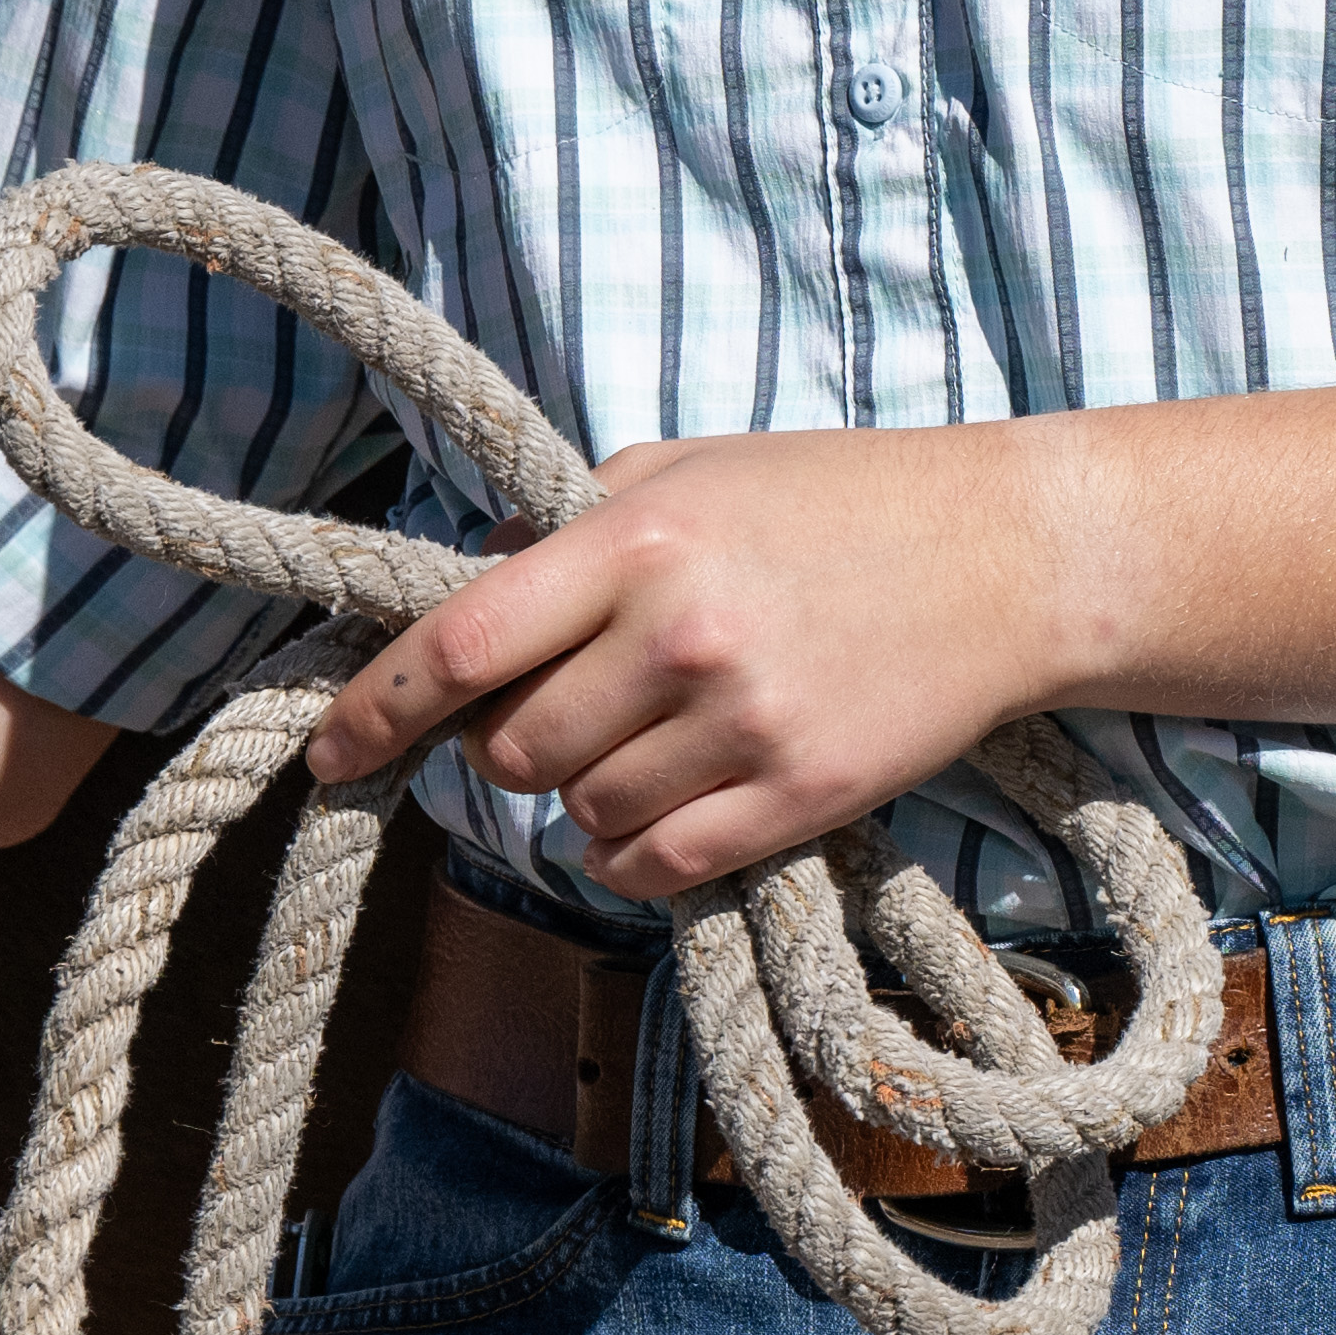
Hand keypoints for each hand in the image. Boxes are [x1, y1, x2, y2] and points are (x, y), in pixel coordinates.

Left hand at [296, 420, 1091, 905]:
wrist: (1005, 560)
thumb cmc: (833, 500)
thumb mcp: (688, 468)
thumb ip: (568, 524)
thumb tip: (460, 581)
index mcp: (633, 537)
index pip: (459, 642)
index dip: (374, 708)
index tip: (330, 752)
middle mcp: (675, 634)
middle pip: (512, 749)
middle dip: (505, 748)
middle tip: (556, 715)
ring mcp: (739, 723)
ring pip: (581, 814)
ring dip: (582, 796)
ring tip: (644, 741)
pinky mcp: (797, 796)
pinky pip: (656, 866)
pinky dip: (634, 854)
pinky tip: (664, 808)